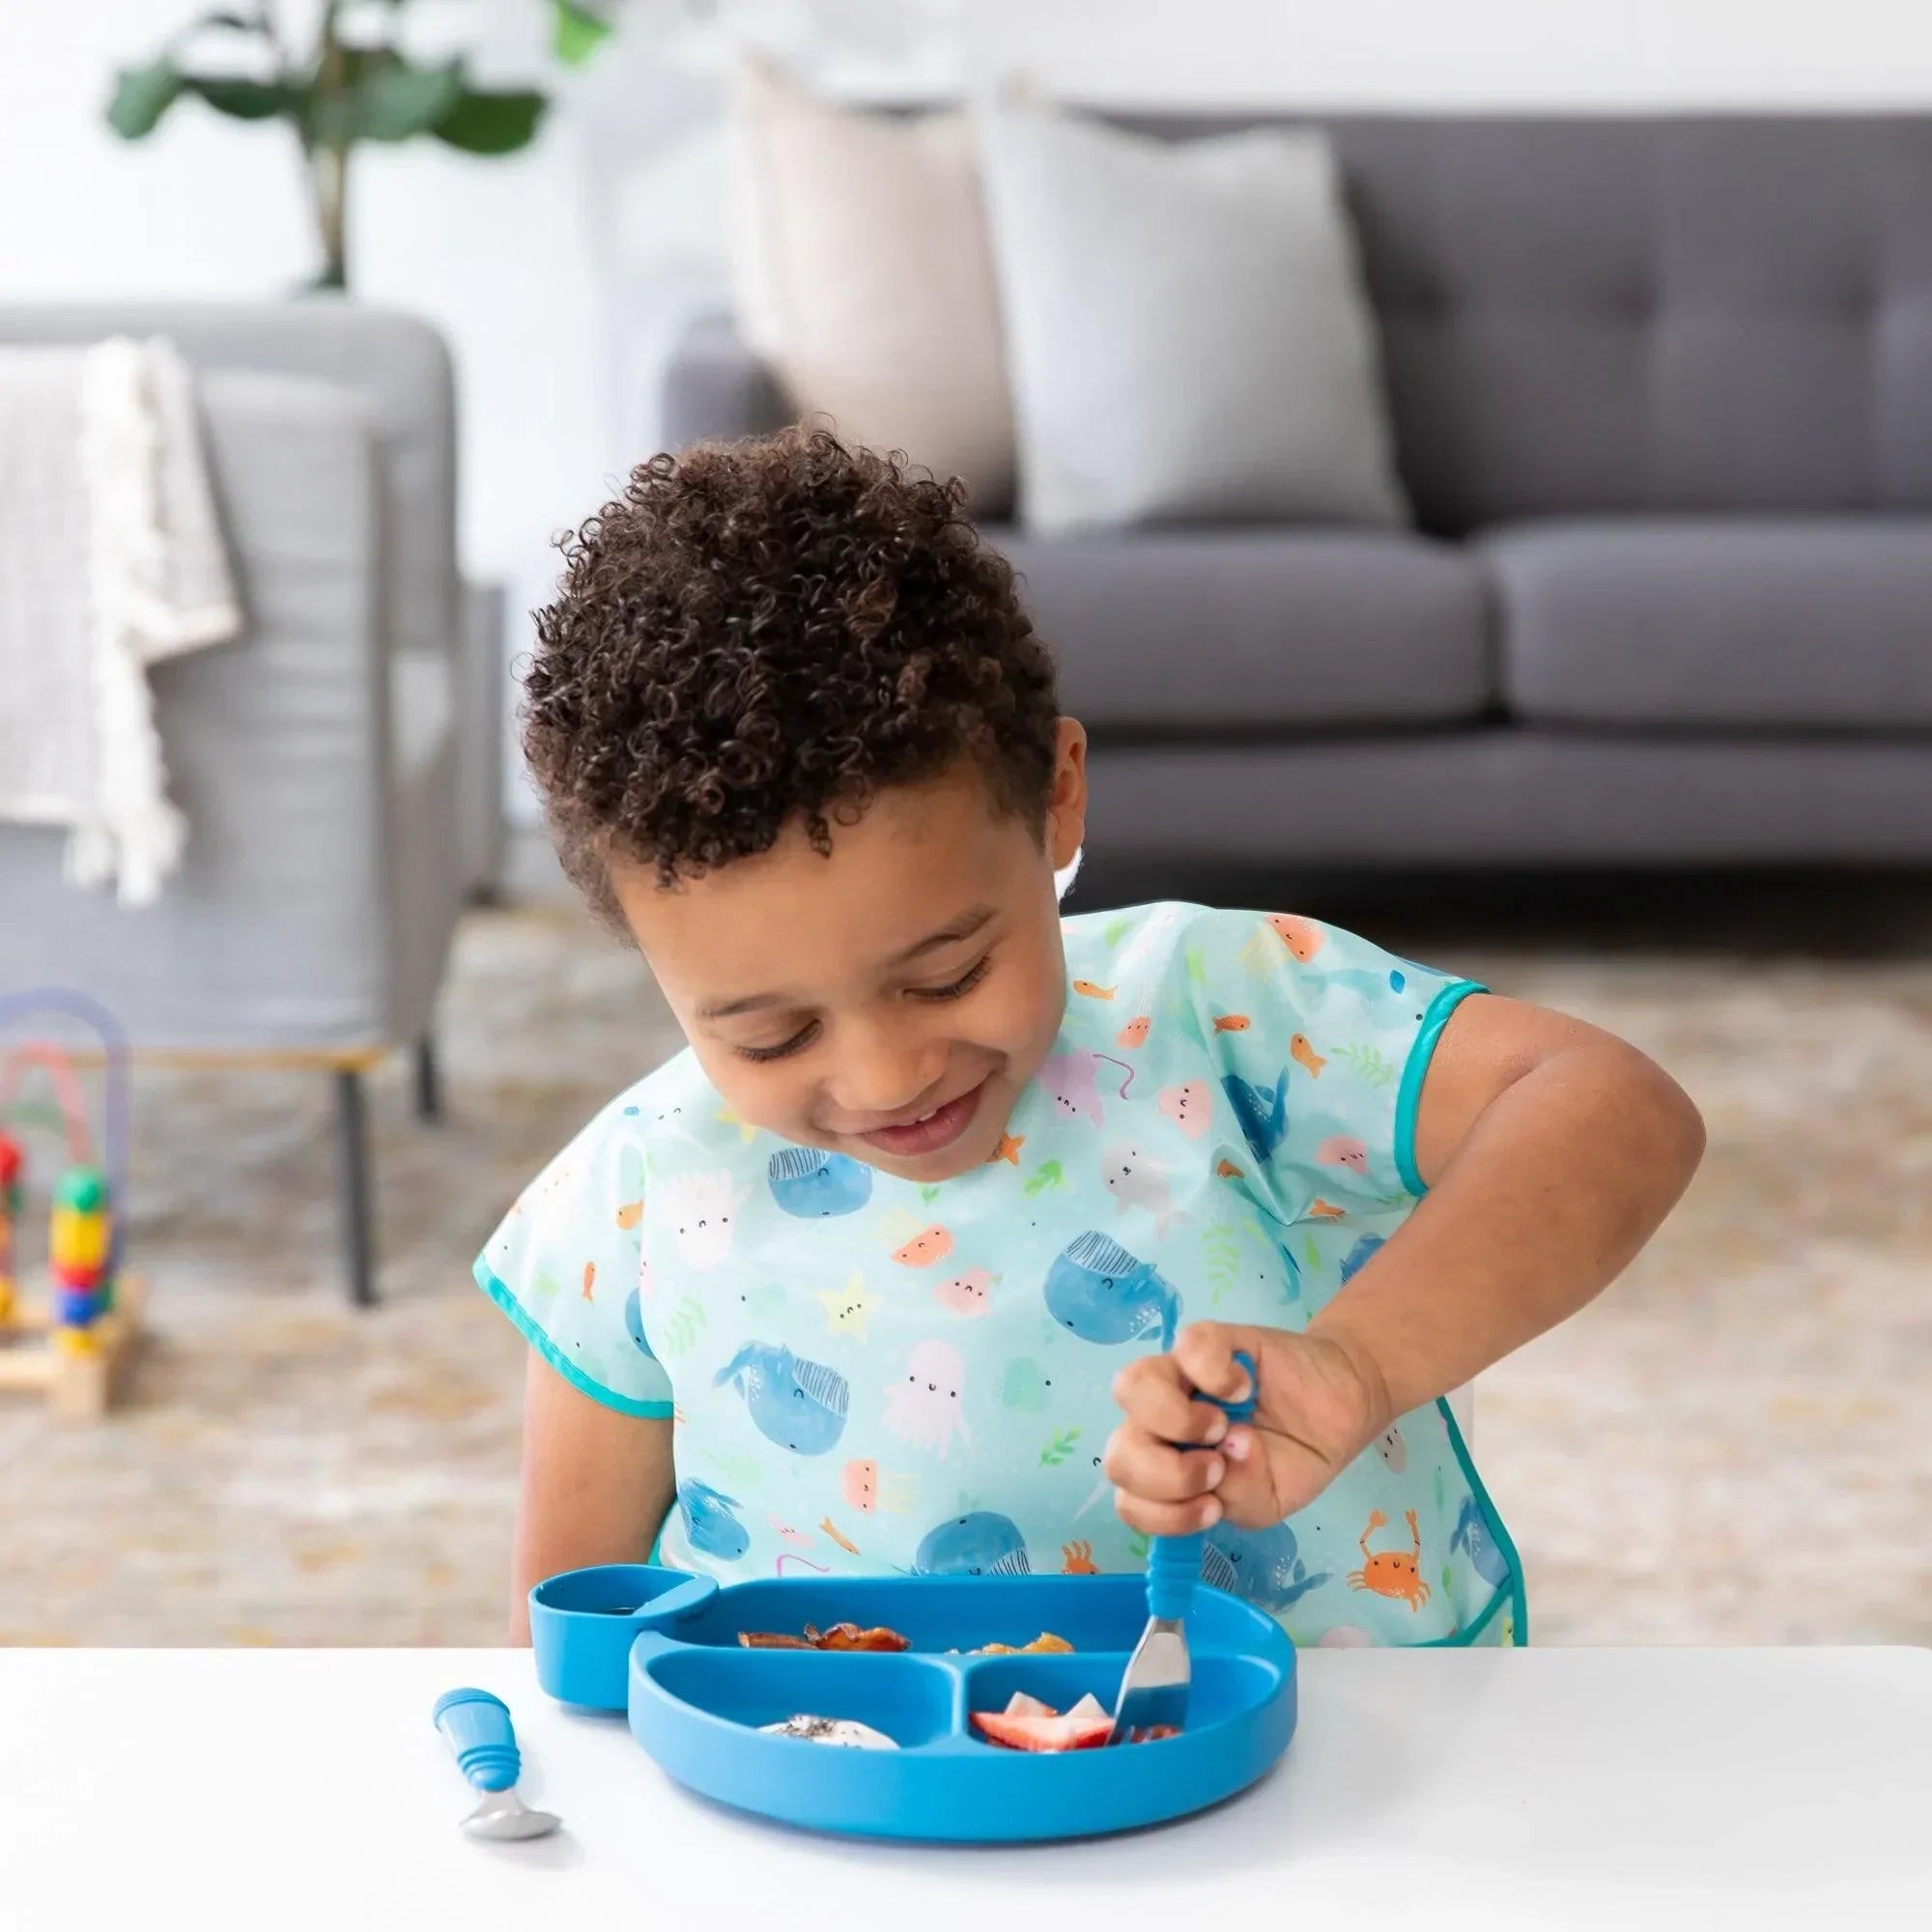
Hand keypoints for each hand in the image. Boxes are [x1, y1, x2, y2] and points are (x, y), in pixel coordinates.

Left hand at [1104, 1321, 1391, 1534]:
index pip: (1130, 1500)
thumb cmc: (1291, 1459)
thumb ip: (1237, 1497)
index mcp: (1168, 1471)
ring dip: (1176, 1420)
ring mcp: (1178, 1378)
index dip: (1162, 1515)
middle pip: (1118, 1451)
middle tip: (1216, 1469)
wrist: (1336, 1410)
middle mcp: (1160, 1426)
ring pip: (1130, 1388)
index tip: (1213, 1509)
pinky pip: (1187, 1347)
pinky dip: (1216, 1374)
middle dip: (1166, 1475)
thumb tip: (1224, 1456)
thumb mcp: (1267, 1502)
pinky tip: (1244, 1389)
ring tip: (1222, 1428)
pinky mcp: (1207, 1340)